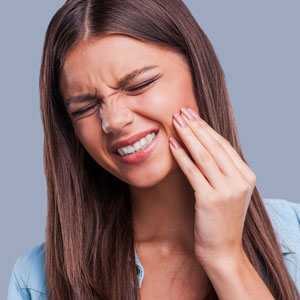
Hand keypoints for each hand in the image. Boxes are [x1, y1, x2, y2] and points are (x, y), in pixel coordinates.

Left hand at [169, 107, 255, 268]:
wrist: (222, 250)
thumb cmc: (221, 220)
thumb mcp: (229, 191)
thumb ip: (222, 170)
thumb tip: (204, 147)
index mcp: (246, 175)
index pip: (223, 145)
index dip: (206, 128)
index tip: (192, 115)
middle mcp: (240, 180)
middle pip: (214, 146)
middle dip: (195, 126)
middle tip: (181, 112)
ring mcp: (227, 189)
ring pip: (203, 155)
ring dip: (187, 136)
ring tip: (175, 121)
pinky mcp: (211, 199)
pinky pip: (193, 171)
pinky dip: (181, 156)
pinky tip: (172, 144)